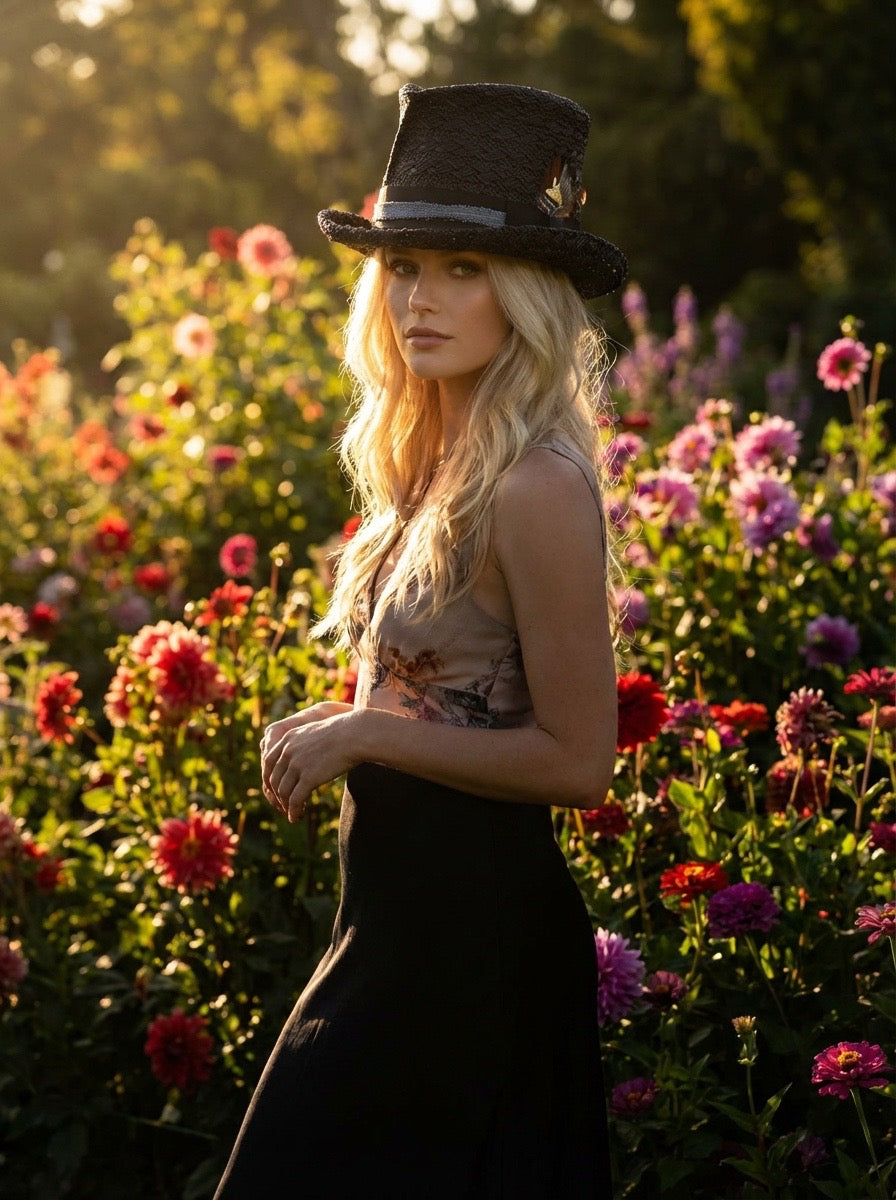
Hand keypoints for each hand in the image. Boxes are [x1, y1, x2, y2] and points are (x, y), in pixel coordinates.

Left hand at [260, 702, 356, 821]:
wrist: (355, 735)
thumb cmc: (342, 733)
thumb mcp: (315, 733)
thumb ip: (304, 743)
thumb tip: (305, 754)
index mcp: (287, 738)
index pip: (268, 762)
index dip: (270, 779)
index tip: (275, 790)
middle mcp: (288, 751)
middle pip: (274, 779)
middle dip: (277, 795)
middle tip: (284, 805)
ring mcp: (297, 764)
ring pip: (283, 792)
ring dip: (285, 806)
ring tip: (292, 814)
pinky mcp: (309, 778)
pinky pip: (295, 800)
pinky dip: (293, 811)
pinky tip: (296, 817)